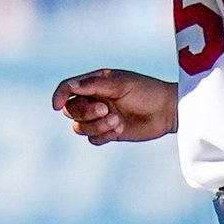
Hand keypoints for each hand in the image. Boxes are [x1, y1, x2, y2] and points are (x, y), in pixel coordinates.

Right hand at [51, 69, 178, 145]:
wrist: (167, 111)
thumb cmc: (146, 91)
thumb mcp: (120, 83)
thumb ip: (93, 85)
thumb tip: (70, 86)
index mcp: (94, 84)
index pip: (68, 89)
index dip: (59, 96)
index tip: (56, 105)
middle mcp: (94, 100)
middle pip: (71, 110)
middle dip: (85, 112)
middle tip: (105, 109)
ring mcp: (99, 118)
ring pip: (79, 127)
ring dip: (95, 126)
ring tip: (116, 121)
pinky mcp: (108, 133)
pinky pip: (93, 139)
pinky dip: (103, 135)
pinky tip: (119, 130)